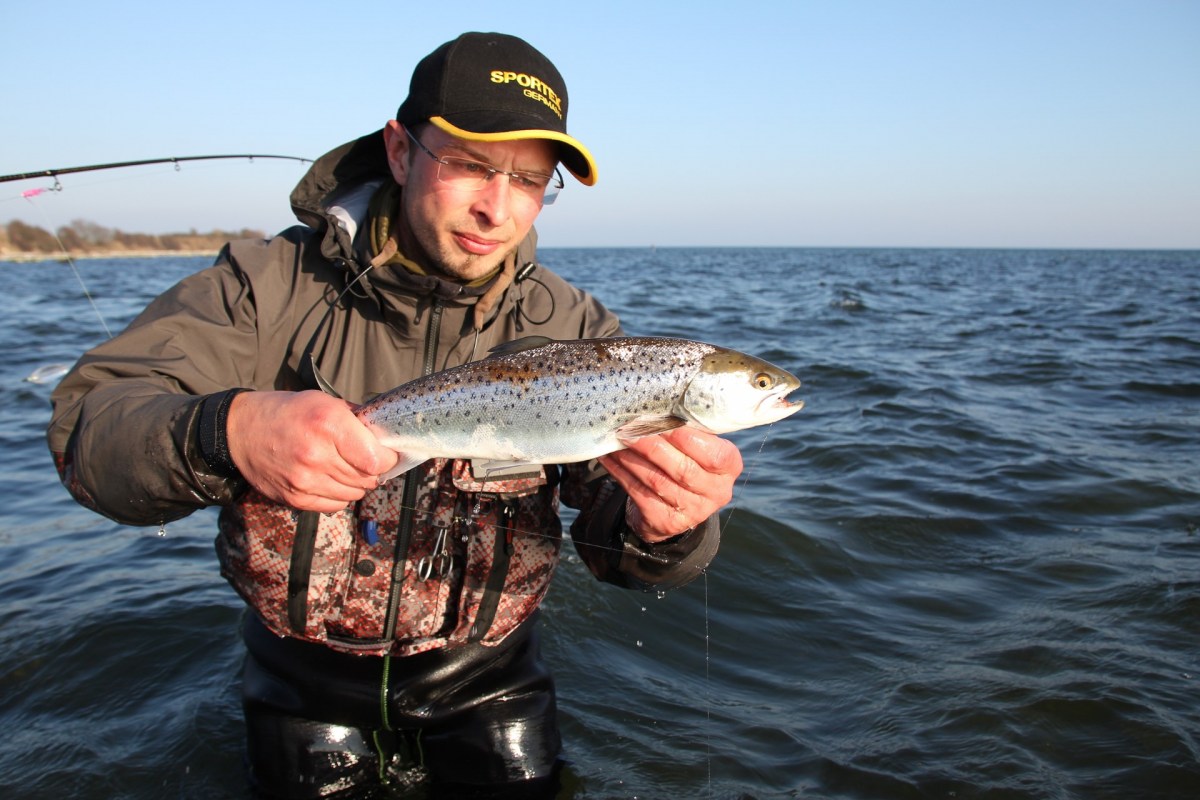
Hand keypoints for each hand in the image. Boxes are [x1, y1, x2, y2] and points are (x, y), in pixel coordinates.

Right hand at [226, 390, 398, 511]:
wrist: (242, 430)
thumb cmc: (288, 413)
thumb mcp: (324, 402)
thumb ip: (357, 421)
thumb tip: (385, 440)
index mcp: (328, 424)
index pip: (377, 459)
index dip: (387, 459)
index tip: (386, 454)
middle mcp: (317, 454)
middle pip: (368, 479)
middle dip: (372, 470)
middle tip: (364, 460)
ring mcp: (305, 480)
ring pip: (354, 494)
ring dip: (356, 484)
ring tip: (343, 467)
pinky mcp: (295, 498)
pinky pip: (335, 505)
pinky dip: (338, 495)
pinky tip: (329, 479)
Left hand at [598, 427, 742, 542]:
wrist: (678, 506)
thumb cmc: (688, 460)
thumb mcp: (700, 445)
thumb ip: (690, 428)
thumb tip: (659, 406)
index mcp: (729, 467)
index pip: (714, 455)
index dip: (686, 439)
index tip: (663, 421)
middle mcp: (716, 492)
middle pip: (682, 469)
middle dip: (653, 446)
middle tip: (631, 428)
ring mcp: (692, 511)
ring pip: (657, 480)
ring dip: (632, 457)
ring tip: (618, 439)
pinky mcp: (666, 521)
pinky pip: (639, 493)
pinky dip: (621, 472)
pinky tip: (610, 457)